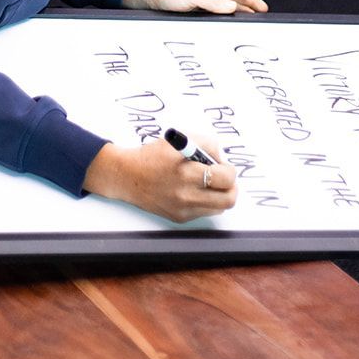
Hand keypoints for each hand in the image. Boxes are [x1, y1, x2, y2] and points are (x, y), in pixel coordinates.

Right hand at [83, 136, 236, 222]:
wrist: (127, 176)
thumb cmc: (153, 156)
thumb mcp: (180, 140)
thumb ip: (206, 145)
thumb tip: (221, 159)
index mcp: (186, 172)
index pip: (225, 178)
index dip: (229, 170)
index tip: (223, 165)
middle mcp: (186, 194)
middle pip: (228, 199)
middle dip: (231, 187)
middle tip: (224, 179)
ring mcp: (183, 209)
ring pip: (219, 208)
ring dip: (219, 195)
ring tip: (208, 183)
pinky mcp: (179, 217)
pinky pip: (204, 212)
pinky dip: (206, 201)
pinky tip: (194, 190)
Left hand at [122, 0, 268, 14]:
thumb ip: (213, 3)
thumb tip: (233, 9)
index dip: (252, 0)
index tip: (265, 10)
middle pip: (233, 0)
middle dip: (248, 9)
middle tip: (262, 20)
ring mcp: (200, 2)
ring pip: (224, 10)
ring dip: (236, 16)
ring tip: (247, 26)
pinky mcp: (192, 11)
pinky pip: (213, 16)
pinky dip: (223, 22)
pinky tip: (224, 30)